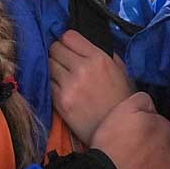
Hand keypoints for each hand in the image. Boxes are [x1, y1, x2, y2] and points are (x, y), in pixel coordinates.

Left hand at [49, 29, 134, 144]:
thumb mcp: (121, 70)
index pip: (68, 36)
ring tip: (62, 77)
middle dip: (58, 54)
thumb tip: (83, 45)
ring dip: (54, 69)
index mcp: (98, 58)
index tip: (69, 49)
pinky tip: (62, 90)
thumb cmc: (121, 99)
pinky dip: (52, 85)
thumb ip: (103, 54)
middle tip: (64, 63)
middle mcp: (82, 68)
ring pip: (48, 65)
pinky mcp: (60, 102)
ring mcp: (69, 85)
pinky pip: (48, 84)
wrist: (119, 132)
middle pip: (54, 48)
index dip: (67, 42)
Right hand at [91, 92, 169, 168]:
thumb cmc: (111, 144)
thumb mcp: (122, 110)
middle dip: (154, 143)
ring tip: (138, 166)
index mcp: (163, 126)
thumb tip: (152, 106)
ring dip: (158, 161)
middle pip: (165, 141)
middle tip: (133, 149)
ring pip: (168, 161)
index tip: (131, 132)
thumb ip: (142, 100)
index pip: (157, 121)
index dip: (143, 125)